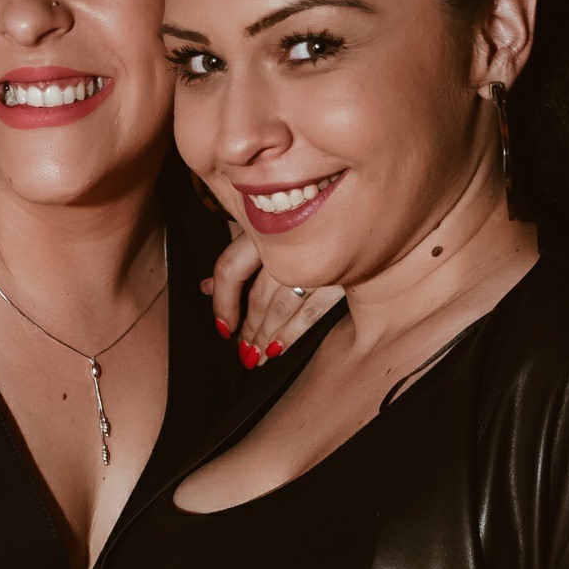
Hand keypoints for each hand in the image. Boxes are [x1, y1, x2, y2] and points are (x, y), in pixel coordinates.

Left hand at [201, 229, 342, 367]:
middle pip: (259, 294)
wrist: (363, 212)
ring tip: (256, 356)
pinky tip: (278, 348)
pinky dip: (293, 333)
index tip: (223, 326)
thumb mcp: (264, 229)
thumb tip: (205, 287)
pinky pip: (312, 310)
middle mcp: (287, 240)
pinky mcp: (342, 273)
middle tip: (242, 349)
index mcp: (262, 225)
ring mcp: (315, 258)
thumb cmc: (302, 220)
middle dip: (248, 328)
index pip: (230, 269)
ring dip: (267, 336)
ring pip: (283, 306)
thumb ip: (236, 258)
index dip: (222, 302)